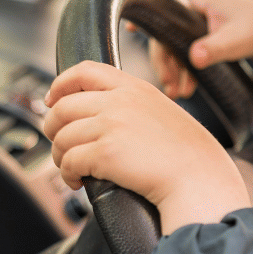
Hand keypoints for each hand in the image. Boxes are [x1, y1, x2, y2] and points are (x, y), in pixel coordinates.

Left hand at [43, 61, 250, 234]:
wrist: (201, 180)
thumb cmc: (190, 156)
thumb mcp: (164, 114)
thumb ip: (134, 107)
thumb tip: (101, 117)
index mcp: (135, 89)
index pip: (84, 71)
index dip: (60, 85)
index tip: (52, 100)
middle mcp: (120, 102)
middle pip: (63, 107)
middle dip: (53, 127)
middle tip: (60, 144)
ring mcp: (111, 126)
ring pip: (62, 136)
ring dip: (60, 156)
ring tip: (71, 169)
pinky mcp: (105, 153)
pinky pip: (69, 161)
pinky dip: (68, 174)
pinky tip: (78, 181)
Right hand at [145, 0, 252, 98]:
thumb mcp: (237, 39)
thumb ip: (216, 48)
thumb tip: (195, 58)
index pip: (159, 1)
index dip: (143, 15)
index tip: (129, 28)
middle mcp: (190, 8)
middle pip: (164, 32)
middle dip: (165, 61)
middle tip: (170, 85)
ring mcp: (194, 23)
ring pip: (173, 46)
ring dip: (174, 70)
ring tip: (179, 93)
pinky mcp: (201, 38)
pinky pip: (184, 53)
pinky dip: (184, 71)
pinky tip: (187, 89)